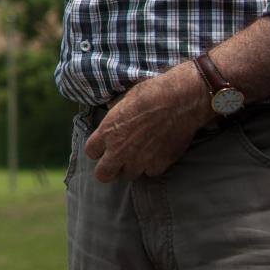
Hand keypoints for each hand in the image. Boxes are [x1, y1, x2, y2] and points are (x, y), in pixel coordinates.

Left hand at [83, 61, 212, 181]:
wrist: (179, 101)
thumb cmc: (150, 94)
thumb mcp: (123, 98)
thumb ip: (113, 111)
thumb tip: (110, 110)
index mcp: (108, 132)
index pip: (90, 152)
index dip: (97, 150)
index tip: (103, 147)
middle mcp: (120, 150)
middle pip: (103, 175)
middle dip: (107, 169)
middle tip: (116, 162)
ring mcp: (140, 160)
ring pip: (128, 175)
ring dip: (131, 167)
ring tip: (138, 155)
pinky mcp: (159, 164)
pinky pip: (150, 173)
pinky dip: (151, 166)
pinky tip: (155, 155)